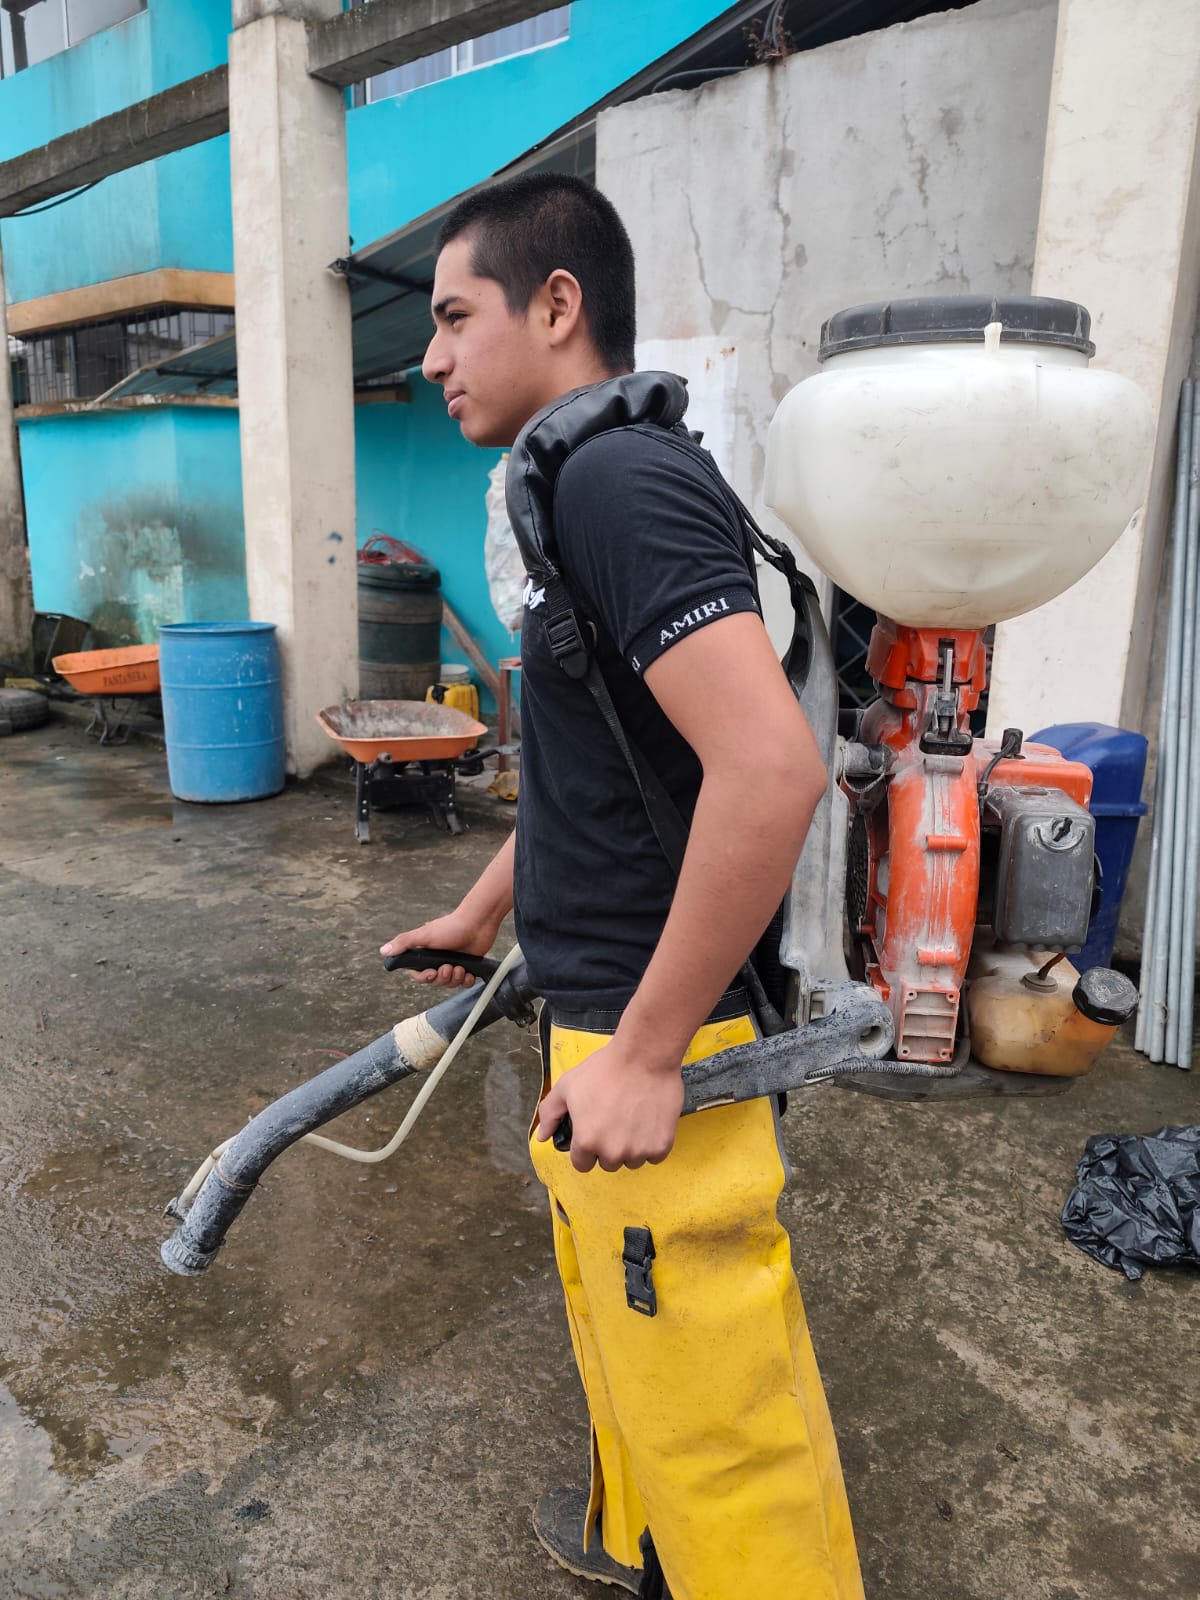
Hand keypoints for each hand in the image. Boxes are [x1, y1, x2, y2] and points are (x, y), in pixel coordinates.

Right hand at [379, 910, 495, 987]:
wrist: (478, 922)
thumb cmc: (452, 926)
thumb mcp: (424, 934)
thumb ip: (404, 943)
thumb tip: (384, 951)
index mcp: (426, 953)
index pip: (418, 974)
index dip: (424, 977)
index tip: (431, 972)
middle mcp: (438, 959)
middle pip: (435, 981)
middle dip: (443, 978)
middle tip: (449, 967)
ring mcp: (453, 963)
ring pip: (450, 983)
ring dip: (455, 978)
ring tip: (460, 966)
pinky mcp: (468, 966)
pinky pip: (464, 983)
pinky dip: (467, 980)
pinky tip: (469, 972)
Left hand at [535, 1037, 684, 1173]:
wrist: (644, 1056)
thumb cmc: (604, 1069)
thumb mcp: (567, 1086)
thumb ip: (550, 1113)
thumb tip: (542, 1137)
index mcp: (586, 1141)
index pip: (582, 1164)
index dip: (585, 1147)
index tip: (593, 1130)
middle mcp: (612, 1153)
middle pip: (608, 1163)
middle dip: (608, 1147)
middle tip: (614, 1119)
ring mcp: (639, 1151)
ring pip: (632, 1161)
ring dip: (631, 1147)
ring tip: (632, 1118)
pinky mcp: (661, 1146)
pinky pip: (654, 1156)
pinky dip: (652, 1143)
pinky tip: (648, 1121)